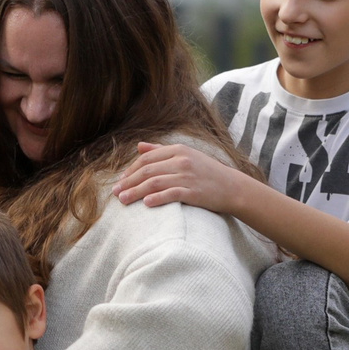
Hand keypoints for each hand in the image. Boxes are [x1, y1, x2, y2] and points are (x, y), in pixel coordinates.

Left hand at [114, 141, 245, 212]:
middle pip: (147, 171)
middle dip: (129, 182)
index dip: (131, 170)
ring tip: (123, 200)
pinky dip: (157, 198)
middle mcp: (182, 161)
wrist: (232, 188)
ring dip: (135, 192)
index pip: (147, 159)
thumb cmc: (207, 172)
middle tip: (116, 193)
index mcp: (178, 150)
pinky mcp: (194, 192)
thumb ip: (161, 151)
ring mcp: (188, 176)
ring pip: (154, 183)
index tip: (121, 181)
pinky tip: (146, 203)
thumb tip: (139, 146)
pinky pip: (171, 194)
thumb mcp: (186, 156)